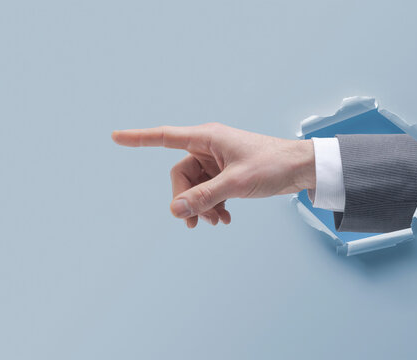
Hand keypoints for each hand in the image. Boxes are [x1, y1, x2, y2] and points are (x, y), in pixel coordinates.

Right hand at [112, 123, 314, 227]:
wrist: (301, 169)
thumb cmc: (272, 165)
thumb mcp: (236, 184)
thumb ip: (204, 197)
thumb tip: (175, 211)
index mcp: (207, 137)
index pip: (164, 137)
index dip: (138, 138)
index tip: (115, 137)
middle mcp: (208, 146)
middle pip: (180, 175)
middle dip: (186, 200)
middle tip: (196, 222)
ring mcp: (217, 161)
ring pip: (194, 187)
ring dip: (201, 206)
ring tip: (217, 223)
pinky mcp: (226, 173)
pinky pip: (208, 191)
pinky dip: (212, 206)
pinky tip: (224, 219)